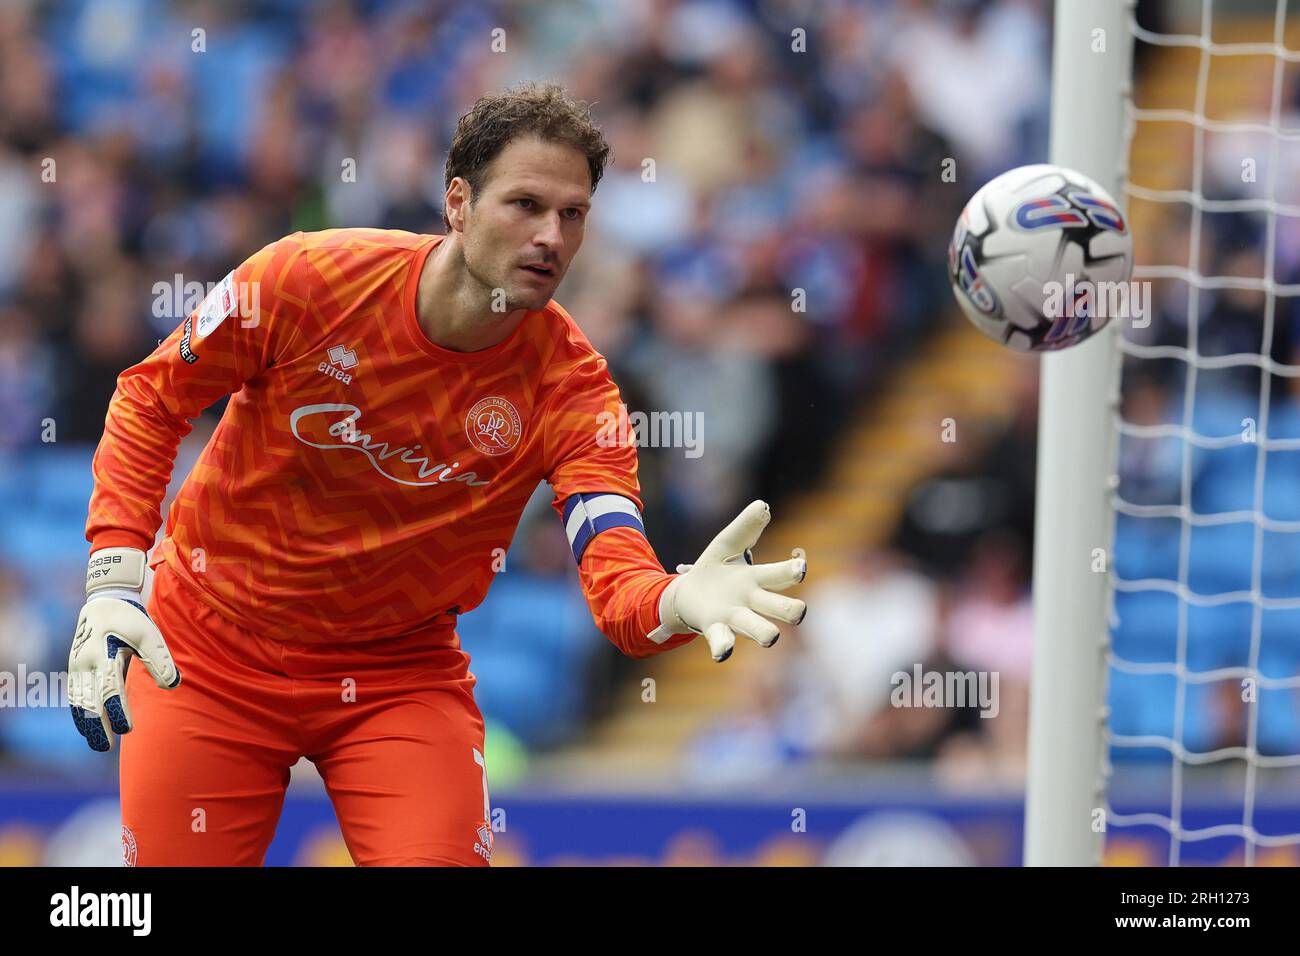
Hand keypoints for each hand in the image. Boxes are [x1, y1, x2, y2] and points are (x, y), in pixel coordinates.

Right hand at [69, 548, 180, 751]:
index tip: (127, 729)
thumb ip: (159, 659)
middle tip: (108, 748)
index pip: (108, 689)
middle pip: (88, 701)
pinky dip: (79, 714)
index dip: (117, 711)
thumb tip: (172, 685)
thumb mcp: (149, 634)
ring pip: (78, 701)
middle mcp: (84, 663)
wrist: (104, 602)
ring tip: (99, 745)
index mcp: (103, 655)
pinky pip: (74, 696)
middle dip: (97, 725)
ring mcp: (75, 667)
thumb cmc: (131, 619)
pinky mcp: (74, 668)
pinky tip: (88, 729)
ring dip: (87, 724)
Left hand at [657, 500, 806, 661]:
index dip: (794, 570)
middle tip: (798, 612)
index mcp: (758, 580)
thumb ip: (744, 527)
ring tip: (771, 637)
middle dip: (793, 611)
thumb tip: (763, 505)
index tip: (798, 564)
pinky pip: (723, 641)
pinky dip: (724, 647)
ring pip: (759, 629)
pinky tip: (723, 652)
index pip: (784, 575)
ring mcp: (735, 618)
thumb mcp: (726, 545)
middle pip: (784, 609)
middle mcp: (753, 603)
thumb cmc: (714, 571)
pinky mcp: (714, 628)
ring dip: (766, 633)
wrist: (685, 594)